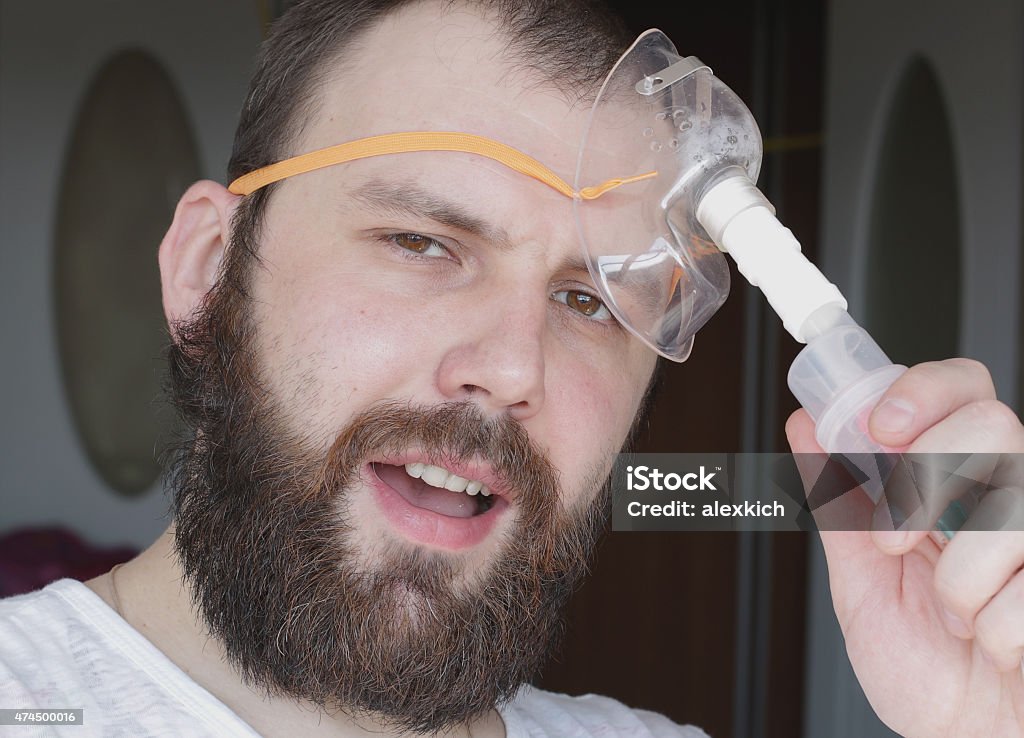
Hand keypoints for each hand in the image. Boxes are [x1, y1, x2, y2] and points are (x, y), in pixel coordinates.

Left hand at [786, 358, 1023, 737]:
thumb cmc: (924, 667)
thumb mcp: (861, 579)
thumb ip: (839, 500)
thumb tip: (806, 424)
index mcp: (960, 482)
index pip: (963, 387)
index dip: (924, 391)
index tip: (879, 429)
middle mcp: (1015, 497)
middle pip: (992, 423)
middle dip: (923, 481)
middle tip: (894, 540)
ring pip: (1011, 505)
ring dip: (956, 578)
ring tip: (952, 614)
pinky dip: (995, 629)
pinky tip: (995, 645)